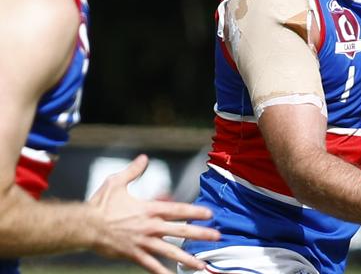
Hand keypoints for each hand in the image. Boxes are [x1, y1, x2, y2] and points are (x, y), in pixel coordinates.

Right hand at [88, 154, 219, 273]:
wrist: (84, 227)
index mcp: (149, 209)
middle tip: (217, 237)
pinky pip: (151, 266)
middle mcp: (150, 226)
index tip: (210, 214)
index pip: (178, 210)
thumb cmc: (100, 205)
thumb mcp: (117, 182)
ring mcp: (143, 243)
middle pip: (180, 231)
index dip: (195, 212)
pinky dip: (162, 272)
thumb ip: (133, 171)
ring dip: (187, 259)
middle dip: (200, 234)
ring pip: (170, 252)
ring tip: (201, 266)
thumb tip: (144, 158)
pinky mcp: (133, 255)